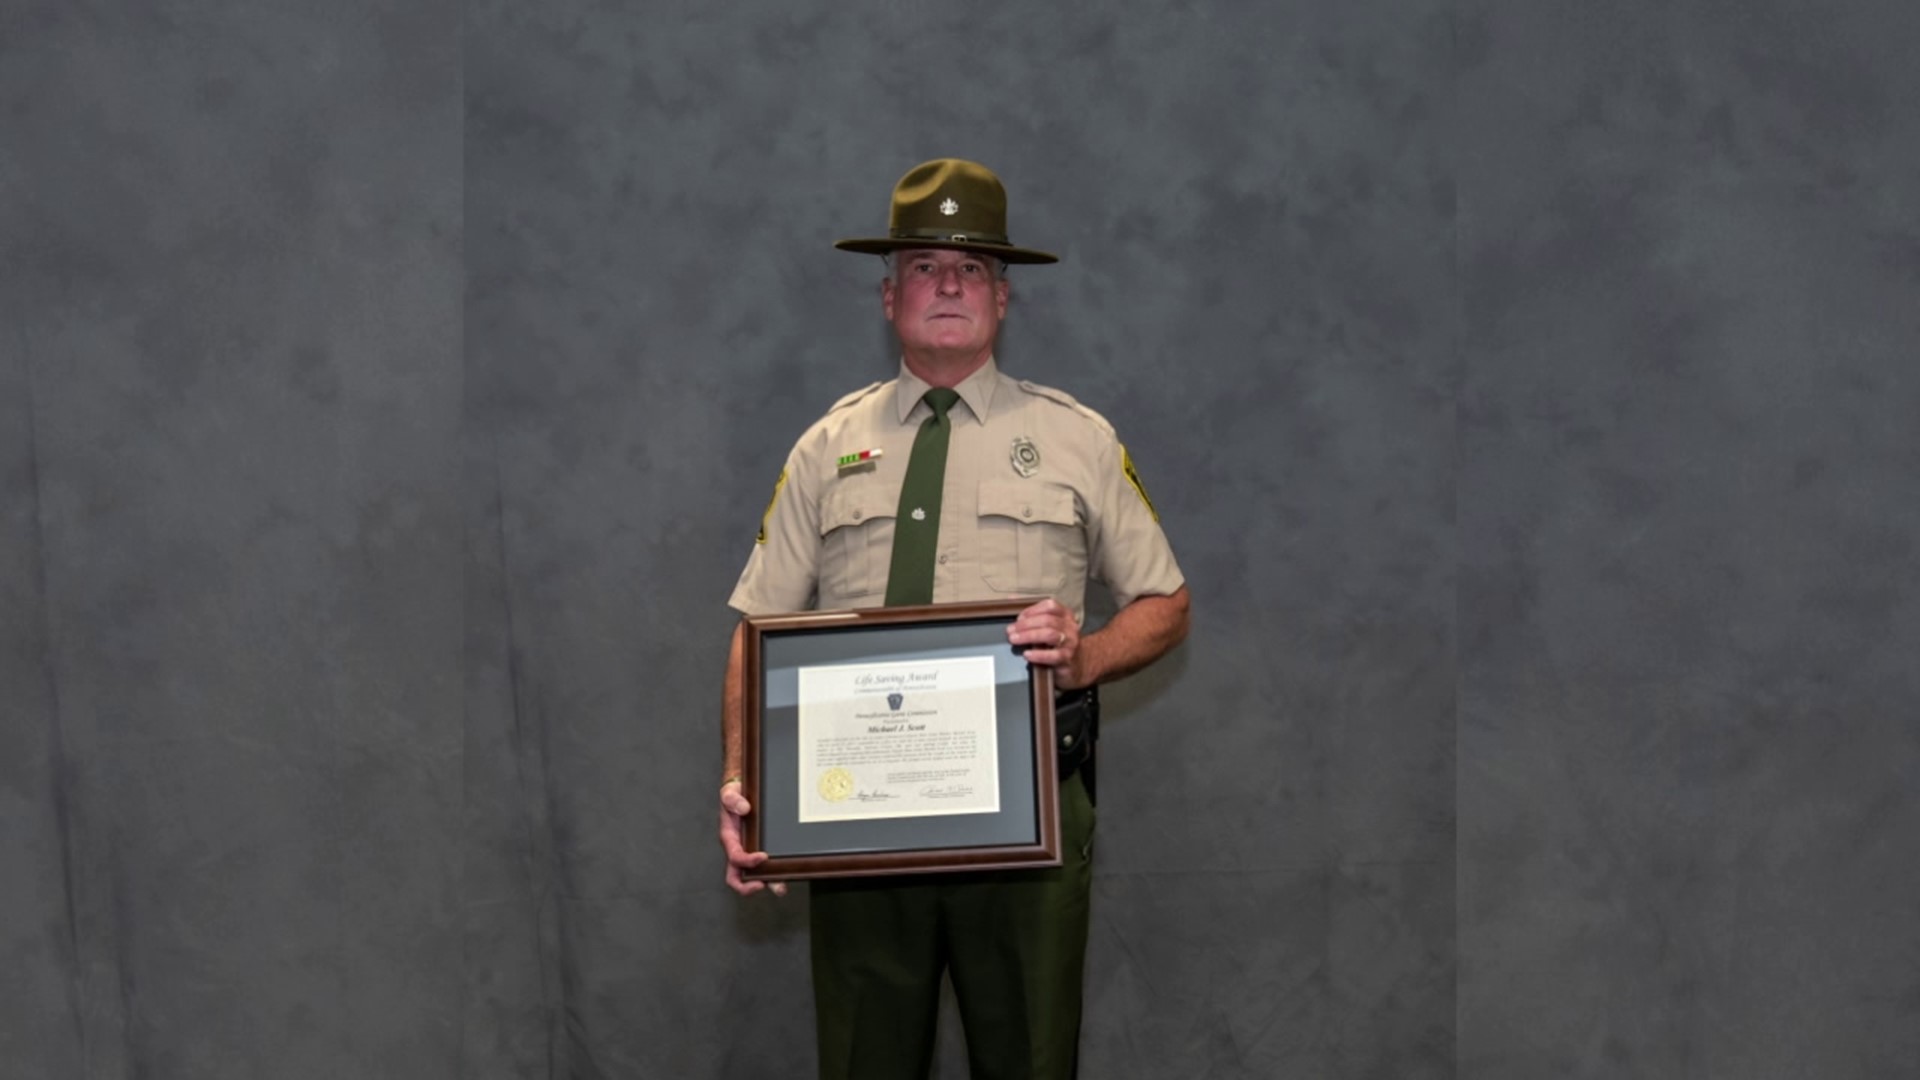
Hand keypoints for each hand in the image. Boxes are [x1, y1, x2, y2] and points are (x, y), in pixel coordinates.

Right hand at [719, 781, 786, 896]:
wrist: (741, 791)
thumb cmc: (734, 795)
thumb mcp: (729, 793)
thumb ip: (732, 799)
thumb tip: (744, 808)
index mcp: (729, 838)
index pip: (735, 857)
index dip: (747, 861)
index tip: (762, 857)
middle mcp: (739, 849)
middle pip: (738, 876)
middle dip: (749, 885)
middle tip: (764, 885)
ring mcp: (750, 851)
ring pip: (755, 875)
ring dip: (768, 883)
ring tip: (780, 888)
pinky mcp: (761, 848)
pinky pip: (767, 864)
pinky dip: (776, 871)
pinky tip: (788, 872)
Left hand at [1007, 597, 1087, 688]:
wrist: (1078, 664)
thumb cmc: (1059, 644)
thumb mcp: (1051, 627)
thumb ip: (1035, 618)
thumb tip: (1012, 606)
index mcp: (1065, 615)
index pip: (1050, 606)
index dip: (1032, 610)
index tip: (1018, 618)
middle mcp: (1070, 626)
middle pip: (1047, 620)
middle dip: (1026, 624)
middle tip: (1010, 630)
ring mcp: (1070, 642)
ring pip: (1050, 634)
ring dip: (1029, 636)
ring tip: (1015, 639)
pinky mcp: (1068, 658)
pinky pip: (1053, 655)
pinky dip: (1038, 654)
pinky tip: (1027, 654)